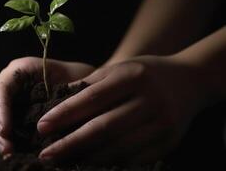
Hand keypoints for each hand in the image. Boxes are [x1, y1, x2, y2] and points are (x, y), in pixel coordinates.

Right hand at [0, 56, 94, 157]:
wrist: (84, 87)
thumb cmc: (78, 80)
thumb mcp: (71, 81)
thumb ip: (60, 96)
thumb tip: (49, 120)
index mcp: (20, 70)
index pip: (1, 89)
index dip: (0, 110)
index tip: (6, 131)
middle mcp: (9, 84)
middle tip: (7, 150)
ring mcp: (7, 100)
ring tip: (8, 155)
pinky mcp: (10, 115)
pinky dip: (2, 141)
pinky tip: (11, 153)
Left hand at [37, 55, 208, 163]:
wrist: (188, 81)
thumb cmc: (144, 73)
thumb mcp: (119, 69)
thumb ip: (90, 85)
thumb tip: (56, 102)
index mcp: (132, 77)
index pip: (91, 99)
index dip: (64, 114)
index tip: (42, 127)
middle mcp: (149, 100)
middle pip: (103, 128)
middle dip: (70, 144)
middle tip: (45, 154)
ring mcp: (162, 124)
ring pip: (118, 148)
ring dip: (87, 158)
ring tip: (63, 163)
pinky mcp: (168, 142)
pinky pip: (134, 159)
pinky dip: (110, 163)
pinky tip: (90, 165)